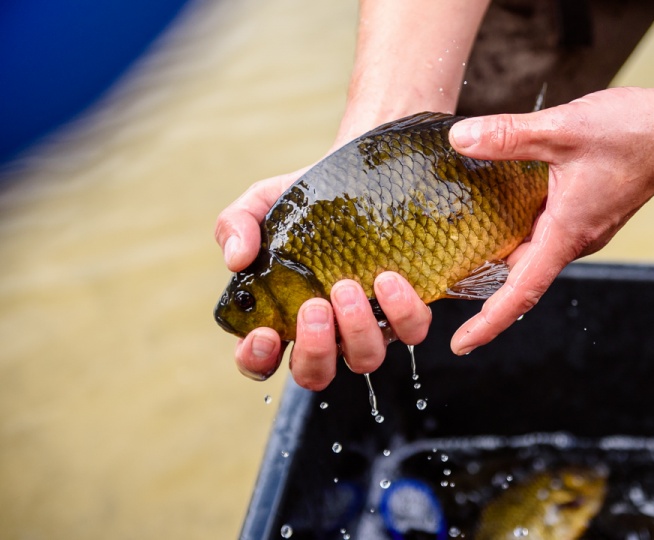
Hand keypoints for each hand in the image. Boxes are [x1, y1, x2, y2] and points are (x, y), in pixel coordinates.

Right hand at [215, 167, 431, 389]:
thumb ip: (237, 223)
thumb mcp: (266, 200)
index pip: (261, 360)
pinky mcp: (405, 310)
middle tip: (315, 306)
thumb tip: (236, 259)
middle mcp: (326, 330)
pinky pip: (410, 331)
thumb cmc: (311, 198)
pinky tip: (388, 279)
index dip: (258, 360)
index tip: (265, 334)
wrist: (367, 175)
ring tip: (348, 286)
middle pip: (315, 373)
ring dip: (355, 329)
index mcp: (283, 313)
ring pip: (364, 359)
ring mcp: (367, 324)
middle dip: (314, 349)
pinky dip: (400, 312)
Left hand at [447, 86, 653, 354]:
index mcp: (568, 233)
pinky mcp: (588, 210)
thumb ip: (508, 136)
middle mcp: (576, 238)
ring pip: (532, 249)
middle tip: (438, 276)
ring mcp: (584, 225)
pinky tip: (497, 202)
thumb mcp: (562, 129)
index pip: (522, 292)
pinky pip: (545, 229)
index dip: (488, 323)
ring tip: (457, 240)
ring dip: (499, 249)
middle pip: (520, 273)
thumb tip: (460, 140)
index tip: (460, 344)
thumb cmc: (634, 132)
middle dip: (481, 282)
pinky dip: (517, 225)